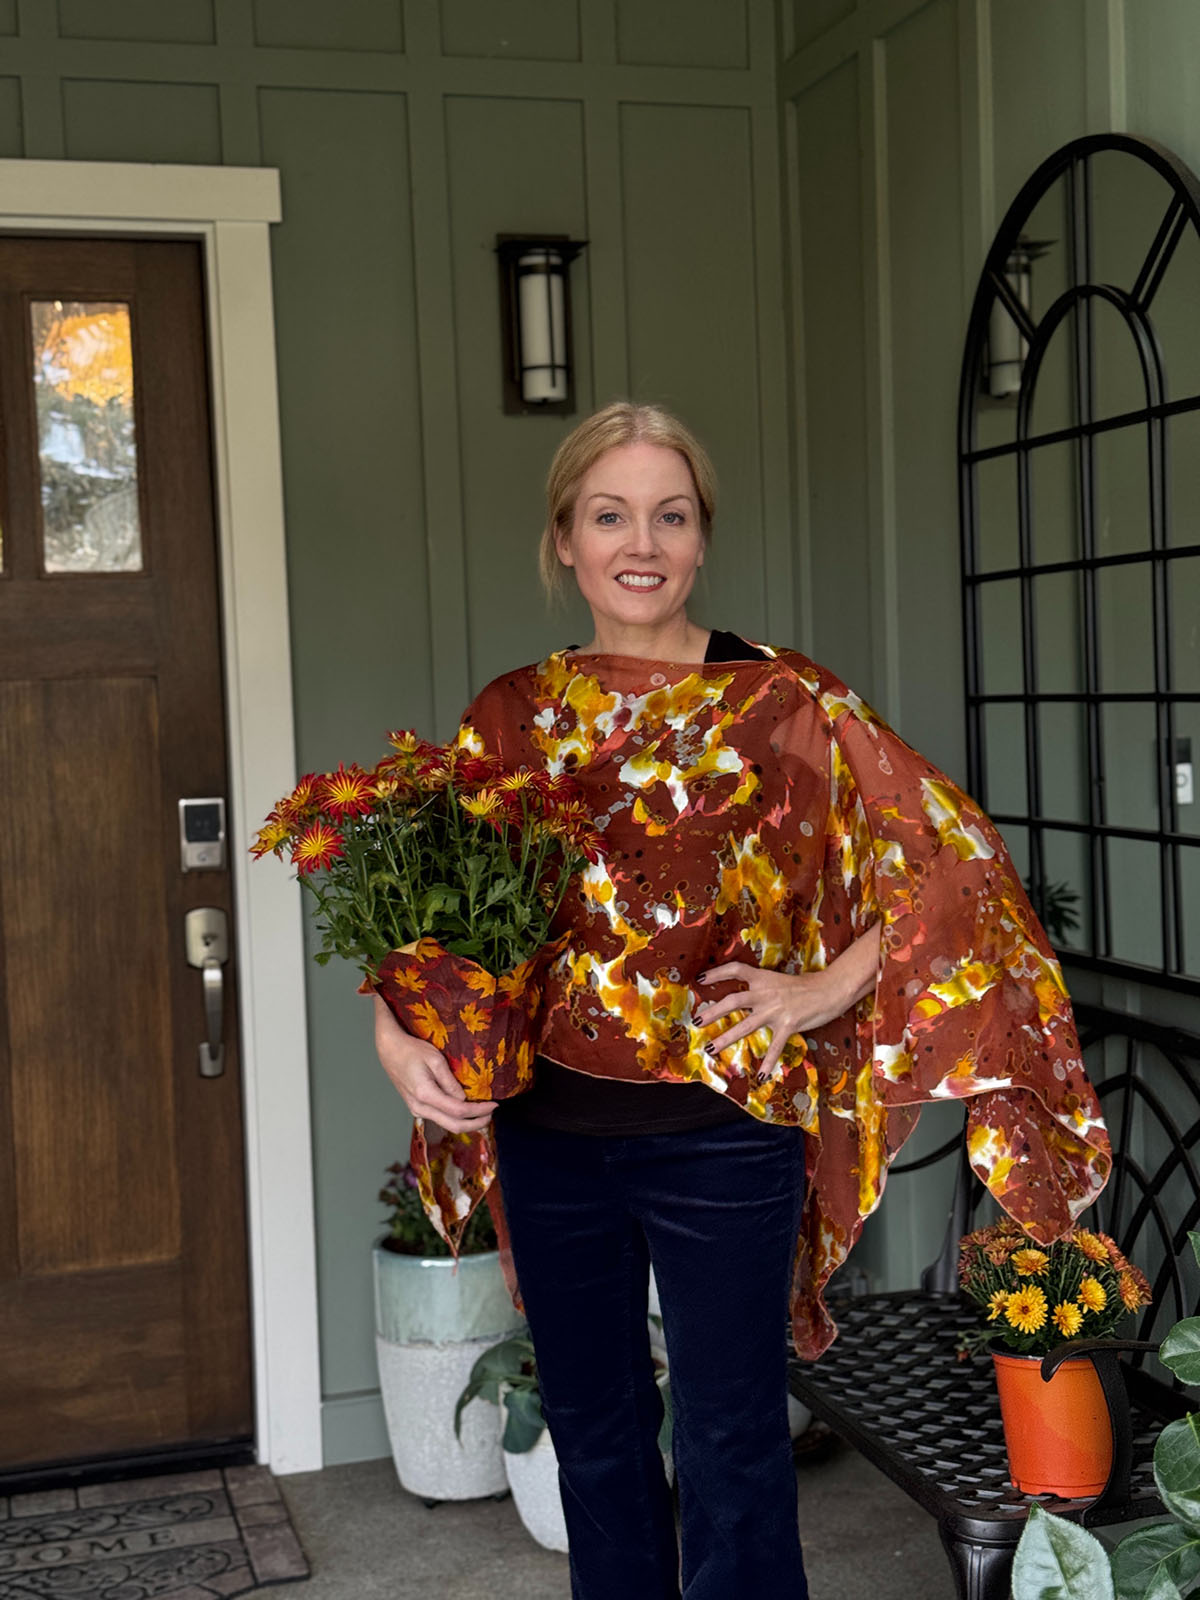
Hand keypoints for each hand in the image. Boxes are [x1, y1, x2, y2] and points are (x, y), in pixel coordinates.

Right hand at [373, 995, 496, 1133]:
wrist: (389, 1050)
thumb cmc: (412, 1050)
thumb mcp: (435, 1059)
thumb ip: (450, 1081)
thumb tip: (464, 1100)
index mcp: (425, 1095)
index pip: (459, 1111)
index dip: (479, 1111)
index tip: (494, 1105)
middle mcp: (419, 1108)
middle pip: (453, 1126)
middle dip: (475, 1123)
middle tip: (491, 1115)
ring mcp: (416, 1109)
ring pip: (446, 1124)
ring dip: (466, 1122)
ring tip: (482, 1113)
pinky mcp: (416, 1107)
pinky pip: (439, 1118)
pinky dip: (455, 1118)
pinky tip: (465, 1110)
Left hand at [694, 963, 853, 1078]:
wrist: (830, 989)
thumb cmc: (806, 986)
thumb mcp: (780, 981)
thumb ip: (764, 988)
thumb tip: (748, 997)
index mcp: (763, 978)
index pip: (735, 970)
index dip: (717, 973)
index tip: (701, 979)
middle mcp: (765, 993)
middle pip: (732, 1001)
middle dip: (712, 1012)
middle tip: (696, 1021)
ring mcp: (775, 1010)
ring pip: (745, 1026)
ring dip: (726, 1038)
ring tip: (711, 1049)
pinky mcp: (788, 1025)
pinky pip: (774, 1047)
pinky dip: (768, 1062)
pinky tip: (761, 1075)